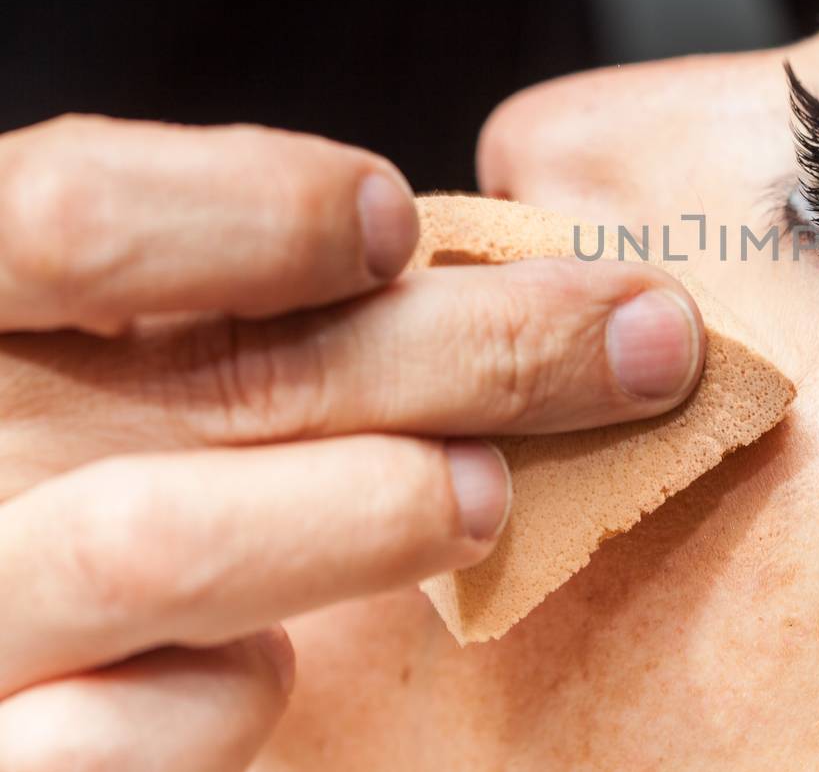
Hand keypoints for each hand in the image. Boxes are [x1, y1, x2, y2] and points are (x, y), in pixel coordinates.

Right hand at [0, 116, 703, 771]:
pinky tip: (284, 670)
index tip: (401, 220)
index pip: (69, 216)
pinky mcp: (2, 755)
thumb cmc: (100, 451)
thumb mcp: (134, 358)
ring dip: (373, 511)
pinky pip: (126, 736)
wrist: (8, 635)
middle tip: (645, 335)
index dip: (250, 210)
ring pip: (160, 546)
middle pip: (220, 376)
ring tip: (492, 496)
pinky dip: (225, 699)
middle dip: (475, 346)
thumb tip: (497, 277)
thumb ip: (257, 314)